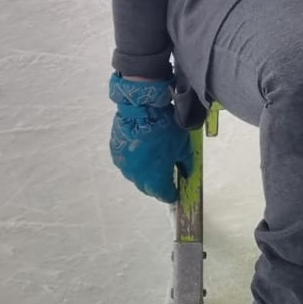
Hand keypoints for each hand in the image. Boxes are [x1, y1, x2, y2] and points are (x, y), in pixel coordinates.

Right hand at [108, 73, 192, 203]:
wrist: (141, 108)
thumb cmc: (165, 129)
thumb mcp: (183, 146)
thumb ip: (186, 164)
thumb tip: (186, 174)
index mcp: (155, 179)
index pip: (165, 195)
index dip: (172, 193)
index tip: (177, 190)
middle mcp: (137, 178)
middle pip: (148, 189)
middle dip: (158, 185)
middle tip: (166, 173)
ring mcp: (124, 167)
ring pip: (136, 177)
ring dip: (145, 173)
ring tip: (152, 159)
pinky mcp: (116, 154)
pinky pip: (127, 164)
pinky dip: (135, 161)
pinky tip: (141, 149)